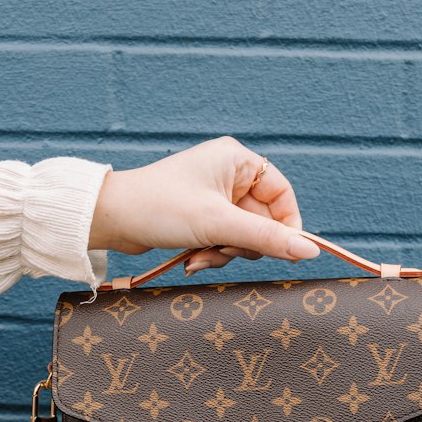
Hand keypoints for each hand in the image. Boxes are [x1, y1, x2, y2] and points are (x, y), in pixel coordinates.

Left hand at [88, 137, 319, 275]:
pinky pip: (223, 240)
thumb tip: (309, 252)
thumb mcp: (218, 224)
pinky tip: (191, 260)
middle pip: (263, 220)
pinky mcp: (201, 217)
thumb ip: (266, 238)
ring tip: (199, 256)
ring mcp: (215, 197)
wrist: (111, 218)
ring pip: (243, 236)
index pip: (282, 194)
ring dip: (225, 253)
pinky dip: (211, 254)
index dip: (287, 226)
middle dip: (244, 244)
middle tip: (223, 249)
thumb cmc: (161, 208)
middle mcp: (228, 174)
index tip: (285, 252)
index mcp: (237, 160)